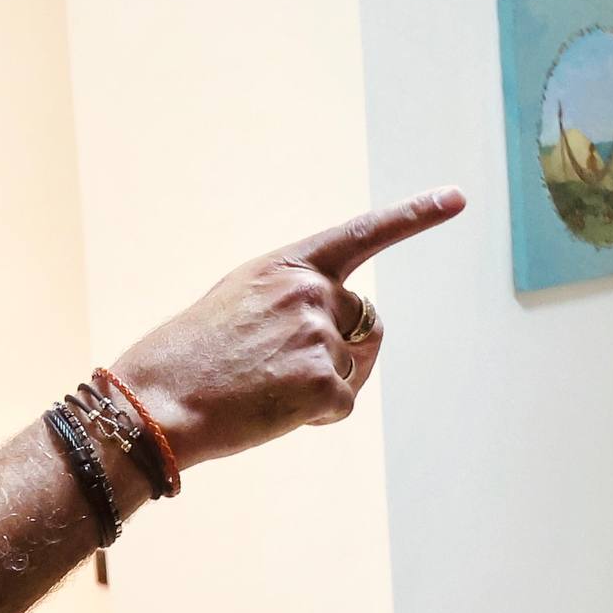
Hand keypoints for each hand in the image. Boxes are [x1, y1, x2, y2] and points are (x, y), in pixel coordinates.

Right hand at [112, 188, 465, 468]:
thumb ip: (294, 298)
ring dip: (322, 385)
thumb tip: (350, 329)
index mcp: (286, 265)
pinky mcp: (325, 381)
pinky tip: (271, 410)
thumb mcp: (240, 303)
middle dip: (342, 347)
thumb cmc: (188, 358)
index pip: (361, 234)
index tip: (457, 196)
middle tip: (279, 371)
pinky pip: (343, 403)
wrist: (155, 402)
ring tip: (262, 389)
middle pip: (363, 321)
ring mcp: (319, 334)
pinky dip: (315, 416)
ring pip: (353, 366)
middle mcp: (310, 290)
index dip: (414, 215)